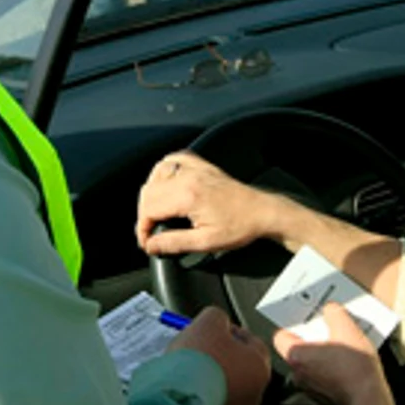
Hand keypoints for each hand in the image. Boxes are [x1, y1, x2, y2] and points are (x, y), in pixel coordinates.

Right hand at [136, 152, 289, 255]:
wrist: (262, 212)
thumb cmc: (240, 226)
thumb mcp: (206, 242)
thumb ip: (174, 243)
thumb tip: (152, 245)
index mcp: (188, 195)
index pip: (149, 209)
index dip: (142, 228)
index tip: (147, 242)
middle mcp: (188, 177)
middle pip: (148, 192)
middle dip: (144, 215)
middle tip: (151, 232)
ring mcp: (195, 168)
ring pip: (156, 175)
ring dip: (151, 195)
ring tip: (157, 213)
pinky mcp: (201, 165)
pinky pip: (172, 160)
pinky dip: (163, 172)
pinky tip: (165, 185)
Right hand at [169, 307, 271, 404]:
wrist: (178, 395)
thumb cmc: (198, 360)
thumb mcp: (209, 321)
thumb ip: (218, 317)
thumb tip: (218, 321)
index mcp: (260, 366)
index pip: (252, 342)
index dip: (232, 331)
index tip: (216, 329)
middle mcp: (254, 392)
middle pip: (240, 365)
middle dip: (222, 354)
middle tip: (202, 346)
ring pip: (225, 384)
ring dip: (211, 374)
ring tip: (190, 366)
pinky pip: (211, 400)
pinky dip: (202, 391)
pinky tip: (186, 383)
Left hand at [274, 304, 389, 404]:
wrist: (368, 396)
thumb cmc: (354, 367)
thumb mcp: (347, 327)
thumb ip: (334, 312)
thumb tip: (330, 310)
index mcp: (296, 355)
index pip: (280, 336)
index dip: (294, 325)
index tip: (305, 321)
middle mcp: (298, 373)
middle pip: (299, 348)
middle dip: (314, 338)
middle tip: (329, 329)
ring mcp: (310, 387)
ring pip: (312, 363)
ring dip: (324, 354)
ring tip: (343, 345)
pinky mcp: (324, 396)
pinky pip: (323, 375)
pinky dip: (332, 368)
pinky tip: (348, 361)